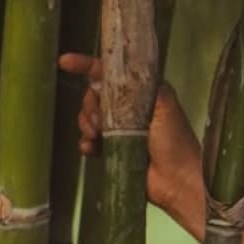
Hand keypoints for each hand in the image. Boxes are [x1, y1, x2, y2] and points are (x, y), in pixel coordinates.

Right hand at [58, 53, 204, 230]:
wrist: (177, 181)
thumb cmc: (175, 141)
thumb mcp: (164, 106)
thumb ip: (142, 87)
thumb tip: (108, 76)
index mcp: (144, 94)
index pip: (112, 74)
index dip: (88, 66)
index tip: (65, 62)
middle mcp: (131, 108)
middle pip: (96, 96)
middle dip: (90, 105)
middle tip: (98, 121)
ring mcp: (121, 130)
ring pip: (90, 117)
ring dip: (86, 124)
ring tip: (95, 136)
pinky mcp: (114, 150)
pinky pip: (90, 141)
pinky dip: (86, 143)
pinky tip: (89, 148)